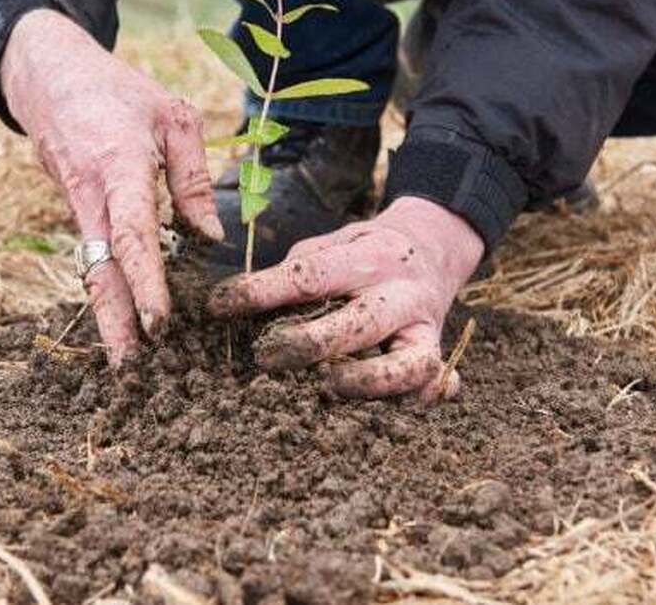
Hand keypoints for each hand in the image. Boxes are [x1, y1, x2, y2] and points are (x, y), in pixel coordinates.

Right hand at [1, 9, 223, 365]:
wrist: (47, 76)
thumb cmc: (119, 91)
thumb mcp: (172, 116)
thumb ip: (193, 176)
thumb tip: (210, 236)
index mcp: (117, 165)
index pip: (133, 234)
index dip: (146, 281)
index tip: (159, 323)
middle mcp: (89, 195)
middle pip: (101, 270)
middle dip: (115, 323)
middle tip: (131, 372)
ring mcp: (74, 206)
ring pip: (92, 270)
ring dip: (110, 315)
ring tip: (130, 364)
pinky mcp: (73, 212)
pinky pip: (91, 257)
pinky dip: (107, 290)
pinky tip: (123, 322)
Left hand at [208, 196, 482, 402]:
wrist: (432, 248)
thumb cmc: (364, 253)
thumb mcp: (331, 246)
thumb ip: (295, 274)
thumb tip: (238, 306)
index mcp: (368, 257)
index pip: (311, 276)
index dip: (261, 291)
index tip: (219, 306)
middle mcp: (401, 292)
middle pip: (361, 323)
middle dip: (312, 345)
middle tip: (266, 357)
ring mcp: (423, 328)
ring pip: (411, 365)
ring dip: (370, 382)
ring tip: (329, 388)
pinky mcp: (435, 355)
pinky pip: (436, 386)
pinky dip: (421, 400)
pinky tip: (394, 411)